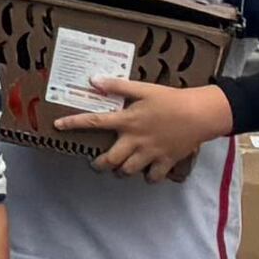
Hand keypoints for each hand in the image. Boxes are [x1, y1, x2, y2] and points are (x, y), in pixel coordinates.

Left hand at [63, 78, 235, 176]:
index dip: (73, 124)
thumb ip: (117, 85)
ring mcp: (151, 153)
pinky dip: (148, 177)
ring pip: (128, 170)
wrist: (200, 114)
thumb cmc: (171, 99)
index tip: (57, 125)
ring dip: (121, 171)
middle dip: (99, 164)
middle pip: (110, 160)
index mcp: (127, 121)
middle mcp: (135, 140)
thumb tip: (93, 80)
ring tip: (119, 168)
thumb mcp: (143, 89)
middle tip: (95, 163)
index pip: (94, 122)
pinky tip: (146, 173)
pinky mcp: (167, 161)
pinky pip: (153, 177)